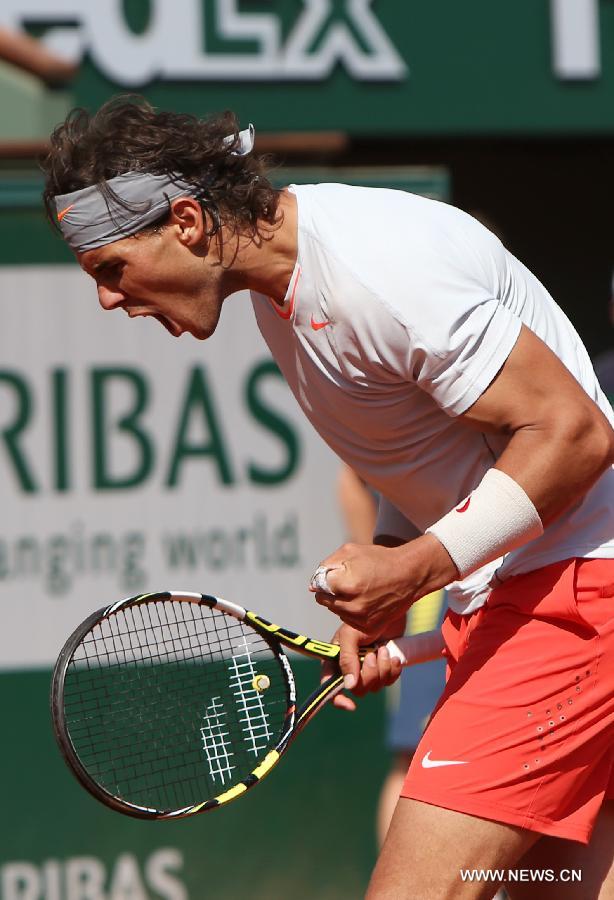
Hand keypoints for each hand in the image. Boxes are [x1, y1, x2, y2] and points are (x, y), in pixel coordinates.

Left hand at [309, 534, 455, 632]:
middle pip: (324, 600)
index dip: (326, 578)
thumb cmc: (379, 560)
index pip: (318, 586)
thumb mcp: (350, 551)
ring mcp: (361, 618)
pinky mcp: (369, 627)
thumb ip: (327, 565)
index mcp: (346, 584)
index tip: (336, 575)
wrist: (409, 575)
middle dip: (332, 591)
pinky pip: (348, 620)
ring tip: (360, 590)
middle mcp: (352, 605)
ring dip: (341, 601)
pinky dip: (352, 611)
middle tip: (349, 582)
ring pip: (335, 611)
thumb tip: (314, 584)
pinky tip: (365, 600)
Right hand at [321, 622, 403, 711]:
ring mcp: (368, 668)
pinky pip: (389, 680)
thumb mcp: (350, 636)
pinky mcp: (384, 667)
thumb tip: (349, 685)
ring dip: (382, 669)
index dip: (337, 699)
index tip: (351, 704)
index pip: (329, 686)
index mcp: (336, 660)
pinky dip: (392, 670)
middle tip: (373, 654)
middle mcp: (350, 667)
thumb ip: (347, 659)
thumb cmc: (363, 618)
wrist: (390, 609)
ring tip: (383, 649)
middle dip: (369, 674)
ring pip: (375, 686)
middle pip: (358, 689)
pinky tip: (393, 656)